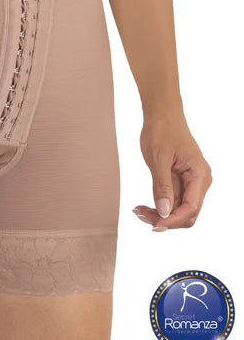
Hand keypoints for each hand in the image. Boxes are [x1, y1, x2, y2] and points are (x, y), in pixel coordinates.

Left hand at [133, 112, 211, 230]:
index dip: (172, 220)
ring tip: (138, 210)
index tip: (154, 225)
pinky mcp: (181, 180)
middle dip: (165, 219)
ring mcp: (191, 182)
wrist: (162, 114)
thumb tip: (164, 213)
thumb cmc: (162, 131)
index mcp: (199, 175)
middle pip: (187, 213)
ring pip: (179, 209)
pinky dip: (159, 205)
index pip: (190, 208)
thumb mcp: (158, 159)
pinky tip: (143, 206)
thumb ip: (162, 186)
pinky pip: (173, 200)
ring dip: (160, 214)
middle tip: (141, 215)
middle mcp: (200, 181)